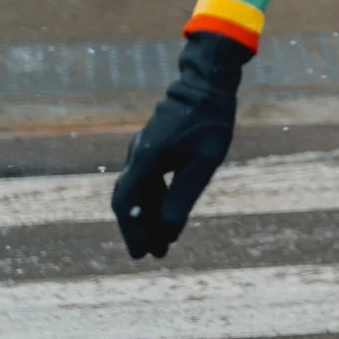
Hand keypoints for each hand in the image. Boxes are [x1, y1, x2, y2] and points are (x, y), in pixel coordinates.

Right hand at [112, 32, 248, 257]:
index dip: (133, 231)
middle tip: (152, 254)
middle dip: (141, 229)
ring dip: (150, 216)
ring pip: (141, 191)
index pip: (129, 204)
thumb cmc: (210, 122)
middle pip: (131, 201)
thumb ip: (184, 195)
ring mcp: (144, 150)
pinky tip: (168, 214)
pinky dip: (156, 199)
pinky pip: (149, 180)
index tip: (141, 253)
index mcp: (146, 159)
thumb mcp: (204, 161)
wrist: (207, 84)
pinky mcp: (154, 148)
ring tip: (165, 241)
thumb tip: (169, 229)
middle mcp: (138, 155)